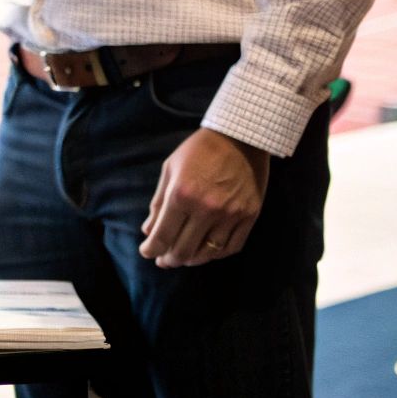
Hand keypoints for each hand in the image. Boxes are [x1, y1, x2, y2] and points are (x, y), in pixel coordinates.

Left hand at [138, 128, 269, 267]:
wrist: (240, 137)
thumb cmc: (198, 151)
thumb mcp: (170, 170)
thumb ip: (158, 203)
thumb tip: (149, 231)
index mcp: (182, 195)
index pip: (162, 236)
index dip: (151, 249)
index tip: (147, 252)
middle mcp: (207, 209)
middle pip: (184, 250)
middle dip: (169, 259)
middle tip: (163, 260)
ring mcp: (231, 214)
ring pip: (208, 253)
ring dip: (192, 260)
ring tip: (183, 258)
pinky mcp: (249, 216)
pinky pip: (232, 247)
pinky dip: (216, 254)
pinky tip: (206, 252)